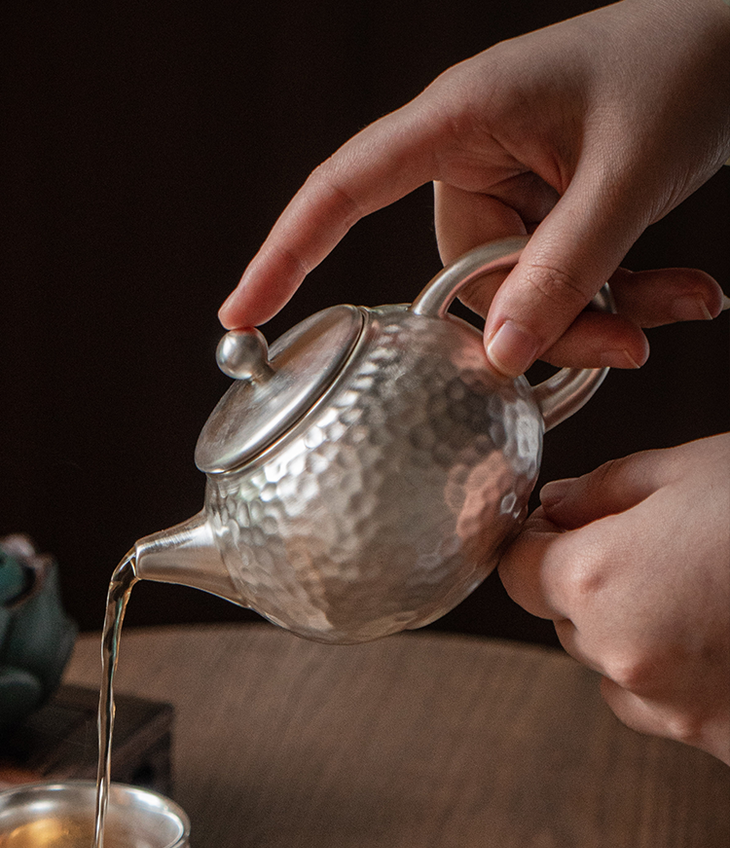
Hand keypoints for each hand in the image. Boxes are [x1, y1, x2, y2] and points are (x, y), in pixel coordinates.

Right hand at [219, 0, 728, 374]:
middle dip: (541, 322)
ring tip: (676, 307)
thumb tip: (499, 355)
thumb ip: (565, 267)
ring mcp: (513, 185)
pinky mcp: (550, 207)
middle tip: (622, 346)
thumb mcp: (627, 171)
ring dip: (595, 314)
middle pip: (463, 274)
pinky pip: (558, 275)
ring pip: (519, 289)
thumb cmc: (682, 64)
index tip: (240, 315)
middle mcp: (473, 157)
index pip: (342, 188)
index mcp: (459, 120)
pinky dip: (618, 296)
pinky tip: (686, 295)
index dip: (285, 252)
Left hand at [498, 434, 729, 763]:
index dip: (532, 542)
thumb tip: (557, 505)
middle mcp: (623, 657)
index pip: (514, 571)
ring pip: (610, 664)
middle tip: (647, 544)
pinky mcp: (718, 739)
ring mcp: (673, 708)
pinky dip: (672, 669)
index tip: (553, 527)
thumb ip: (602, 489)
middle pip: (562, 618)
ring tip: (700, 585)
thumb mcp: (687, 470)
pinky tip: (723, 629)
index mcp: (598, 580)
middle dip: (586, 578)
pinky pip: (661, 703)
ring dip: (630, 628)